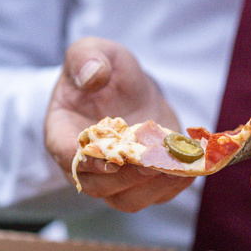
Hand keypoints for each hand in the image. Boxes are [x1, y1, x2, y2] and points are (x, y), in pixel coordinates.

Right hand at [45, 37, 193, 211]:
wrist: (128, 90)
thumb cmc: (105, 72)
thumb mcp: (93, 51)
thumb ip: (86, 58)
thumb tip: (93, 75)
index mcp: (62, 134)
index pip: (68, 157)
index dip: (89, 162)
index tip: (113, 158)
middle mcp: (85, 166)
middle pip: (99, 186)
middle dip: (127, 177)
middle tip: (151, 163)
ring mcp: (114, 180)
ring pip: (127, 199)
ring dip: (151, 187)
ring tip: (174, 168)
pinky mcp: (142, 184)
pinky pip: (155, 196)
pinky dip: (173, 186)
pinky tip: (188, 168)